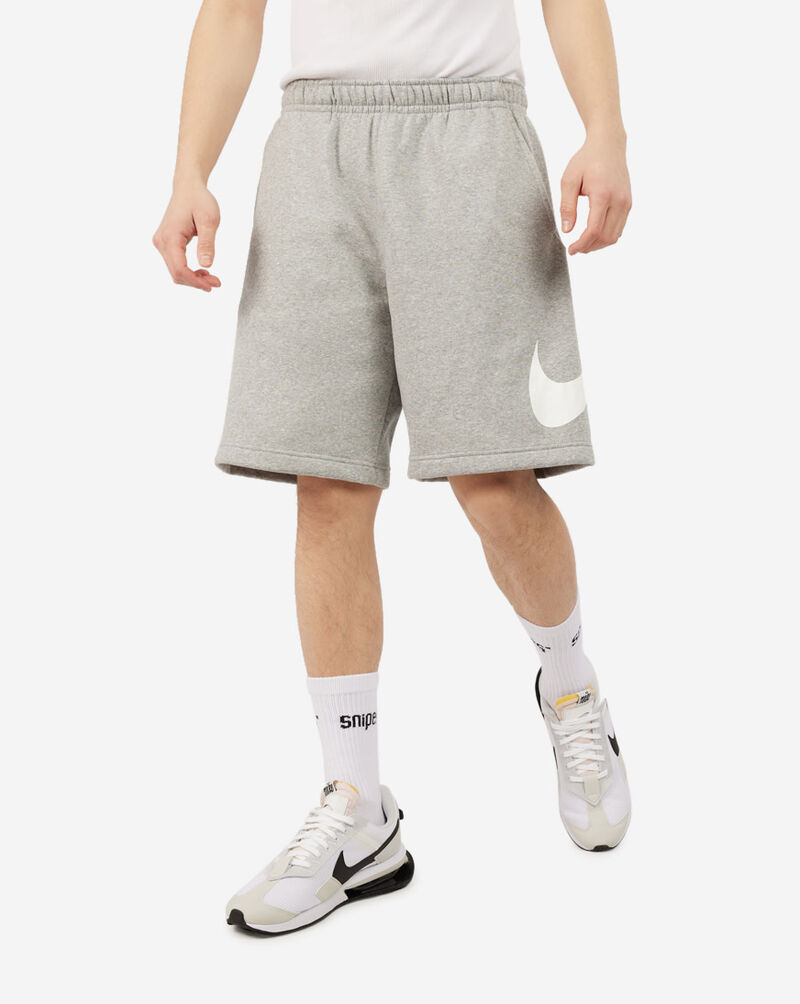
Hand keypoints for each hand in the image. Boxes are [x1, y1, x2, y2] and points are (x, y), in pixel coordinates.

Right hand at [153, 184, 221, 290]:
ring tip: (212, 278)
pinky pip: (175, 264)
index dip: (195, 281)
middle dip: (196, 282)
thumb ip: (207, 243)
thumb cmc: (199, 200)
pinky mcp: (165, 243)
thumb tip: (206, 264)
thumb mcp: (209, 220)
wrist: (188, 187)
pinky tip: (203, 270)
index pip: (179, 269)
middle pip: (176, 273)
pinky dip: (189, 271)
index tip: (212, 285)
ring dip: (193, 278)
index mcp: (171, 236)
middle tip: (216, 283)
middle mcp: (161, 241)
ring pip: (175, 271)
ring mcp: (161, 243)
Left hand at [560, 131, 631, 254]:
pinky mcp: (628, 203)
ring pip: (614, 236)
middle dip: (589, 247)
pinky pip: (619, 228)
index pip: (594, 230)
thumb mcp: (569, 180)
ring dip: (598, 245)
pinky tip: (594, 235)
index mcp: (602, 194)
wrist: (608, 145)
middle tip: (575, 248)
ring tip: (584, 243)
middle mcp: (618, 200)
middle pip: (606, 237)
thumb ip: (567, 206)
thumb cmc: (586, 160)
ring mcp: (626, 202)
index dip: (581, 244)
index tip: (570, 250)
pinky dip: (607, 236)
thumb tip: (567, 231)